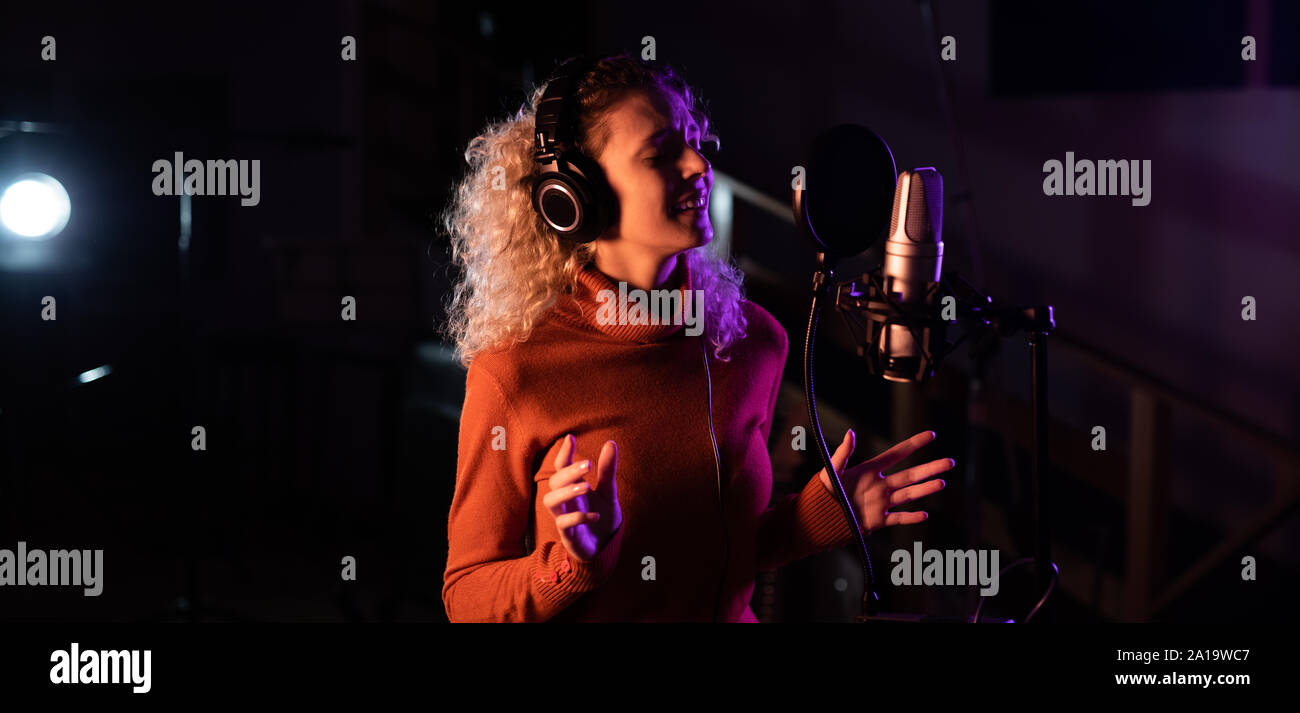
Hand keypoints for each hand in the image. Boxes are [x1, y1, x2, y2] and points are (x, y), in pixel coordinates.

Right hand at [544, 434, 622, 561]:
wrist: (605, 548)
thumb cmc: (601, 518)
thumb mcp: (608, 492)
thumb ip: (607, 470)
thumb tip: (610, 443)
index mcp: (572, 488)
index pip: (561, 468)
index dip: (563, 454)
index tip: (571, 438)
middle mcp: (565, 501)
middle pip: (553, 482)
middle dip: (568, 472)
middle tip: (588, 464)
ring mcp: (564, 517)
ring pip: (549, 501)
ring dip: (566, 491)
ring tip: (587, 486)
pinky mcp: (568, 536)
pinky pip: (563, 525)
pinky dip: (577, 518)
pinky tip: (595, 516)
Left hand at [817, 429, 951, 533]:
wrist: (820, 515)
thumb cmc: (824, 490)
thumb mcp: (832, 469)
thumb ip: (843, 452)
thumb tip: (850, 433)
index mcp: (871, 470)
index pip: (897, 454)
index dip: (914, 444)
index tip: (931, 435)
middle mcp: (881, 485)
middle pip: (910, 475)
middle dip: (930, 468)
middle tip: (949, 462)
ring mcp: (882, 502)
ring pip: (909, 495)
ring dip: (925, 489)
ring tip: (942, 482)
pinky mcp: (879, 520)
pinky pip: (898, 518)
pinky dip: (910, 517)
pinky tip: (924, 515)